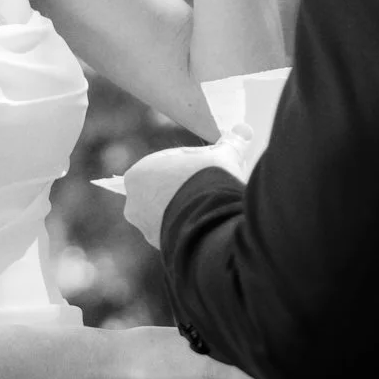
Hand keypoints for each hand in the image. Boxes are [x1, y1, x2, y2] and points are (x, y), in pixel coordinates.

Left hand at [122, 141, 245, 245]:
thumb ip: (231, 143)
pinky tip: (209, 223)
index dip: (191, 164)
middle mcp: (135, 204)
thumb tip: (244, 130)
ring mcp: (146, 230)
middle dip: (187, 188)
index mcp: (138, 175)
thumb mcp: (222, 156)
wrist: (211, 223)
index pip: (166, 164)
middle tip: (212, 185)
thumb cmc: (209, 182)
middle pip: (166, 190)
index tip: (209, 167)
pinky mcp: (162, 248)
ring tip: (213, 206)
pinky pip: (178, 233)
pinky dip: (191, 227)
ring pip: (170, 214)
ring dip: (188, 209)